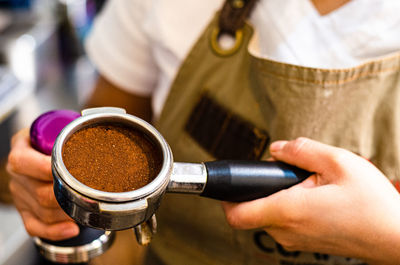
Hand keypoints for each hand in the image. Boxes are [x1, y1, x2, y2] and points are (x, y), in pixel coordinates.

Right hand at [7, 128, 78, 240]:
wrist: (40, 149)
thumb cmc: (53, 139)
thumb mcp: (56, 128)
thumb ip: (71, 129)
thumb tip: (100, 128)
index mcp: (21, 150)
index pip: (25, 162)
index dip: (48, 169)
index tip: (72, 170)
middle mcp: (17, 174)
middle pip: (40, 193)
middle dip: (66, 196)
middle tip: (88, 192)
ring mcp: (20, 195)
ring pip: (42, 212)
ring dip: (67, 212)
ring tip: (86, 206)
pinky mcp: (24, 210)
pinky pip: (35, 227)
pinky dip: (55, 231)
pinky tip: (72, 228)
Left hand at [222, 137, 399, 264]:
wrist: (396, 238)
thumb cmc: (372, 203)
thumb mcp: (339, 162)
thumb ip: (302, 150)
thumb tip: (275, 148)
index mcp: (289, 211)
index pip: (237, 214)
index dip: (226, 197)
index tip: (231, 181)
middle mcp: (286, 231)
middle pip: (250, 210)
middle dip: (260, 188)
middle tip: (286, 173)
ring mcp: (295, 241)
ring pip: (266, 216)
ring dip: (275, 197)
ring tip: (307, 185)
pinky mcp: (304, 243)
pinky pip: (282, 223)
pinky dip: (287, 207)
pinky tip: (313, 197)